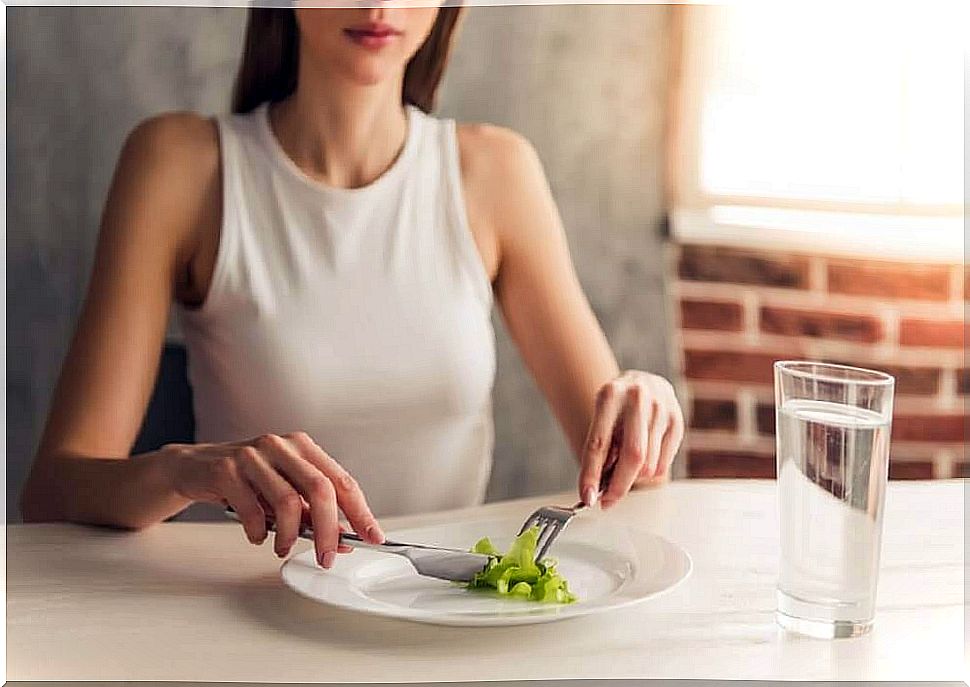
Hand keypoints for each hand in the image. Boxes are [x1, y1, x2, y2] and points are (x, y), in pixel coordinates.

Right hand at [162, 432, 383, 567]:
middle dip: (328, 530)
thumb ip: (310, 511)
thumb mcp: (283, 492)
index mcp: (303, 447)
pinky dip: (260, 531)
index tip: (372, 537)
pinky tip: (258, 536)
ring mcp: (253, 455)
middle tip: (327, 557)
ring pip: (288, 501)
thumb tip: (342, 540)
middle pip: (320, 489)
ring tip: (282, 548)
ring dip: (290, 535)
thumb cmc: (245, 481)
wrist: (193, 468)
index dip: (360, 511)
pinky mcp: (227, 470)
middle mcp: (281, 445)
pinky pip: (253, 510)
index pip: (342, 480)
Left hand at [578, 370, 684, 508]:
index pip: (599, 443)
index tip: (588, 497)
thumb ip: (600, 449)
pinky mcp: (677, 420)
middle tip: (607, 500)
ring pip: (649, 465)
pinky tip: (644, 457)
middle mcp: (638, 398)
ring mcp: (661, 408)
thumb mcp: (601, 418)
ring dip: (634, 476)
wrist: (643, 381)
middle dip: (619, 486)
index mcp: (610, 395)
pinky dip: (650, 471)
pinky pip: (663, 464)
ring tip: (625, 464)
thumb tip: (596, 490)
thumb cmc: (617, 405)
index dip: (591, 474)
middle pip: (633, 456)